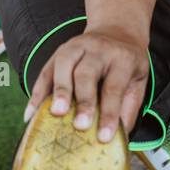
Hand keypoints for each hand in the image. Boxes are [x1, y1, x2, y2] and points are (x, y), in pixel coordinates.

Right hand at [23, 29, 150, 142]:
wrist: (117, 30)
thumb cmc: (127, 63)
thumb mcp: (138, 80)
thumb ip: (129, 107)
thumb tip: (118, 139)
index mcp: (123, 58)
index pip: (114, 87)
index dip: (109, 113)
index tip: (104, 137)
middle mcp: (98, 49)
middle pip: (87, 74)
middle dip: (83, 101)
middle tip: (80, 125)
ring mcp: (76, 47)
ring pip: (63, 66)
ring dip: (58, 91)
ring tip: (55, 114)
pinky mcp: (58, 51)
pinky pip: (44, 71)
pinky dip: (36, 93)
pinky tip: (31, 114)